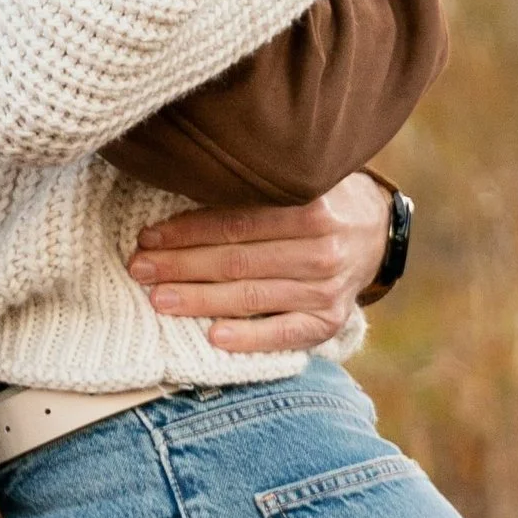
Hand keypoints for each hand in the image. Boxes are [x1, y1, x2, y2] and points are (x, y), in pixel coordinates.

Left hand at [126, 174, 393, 353]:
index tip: (149, 238)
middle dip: (182, 265)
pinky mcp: (329, 321)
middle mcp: (322, 250)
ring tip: (158, 299)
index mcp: (313, 207)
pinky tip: (214, 337)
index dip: (188, 231)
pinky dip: (249, 337)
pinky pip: (283, 334)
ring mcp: (327, 290)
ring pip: (251, 296)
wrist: (378, 232)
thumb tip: (184, 182)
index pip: (238, 223)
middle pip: (238, 261)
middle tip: (140, 269)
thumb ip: (257, 185)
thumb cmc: (321, 201)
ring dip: (199, 300)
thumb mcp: (300, 179)